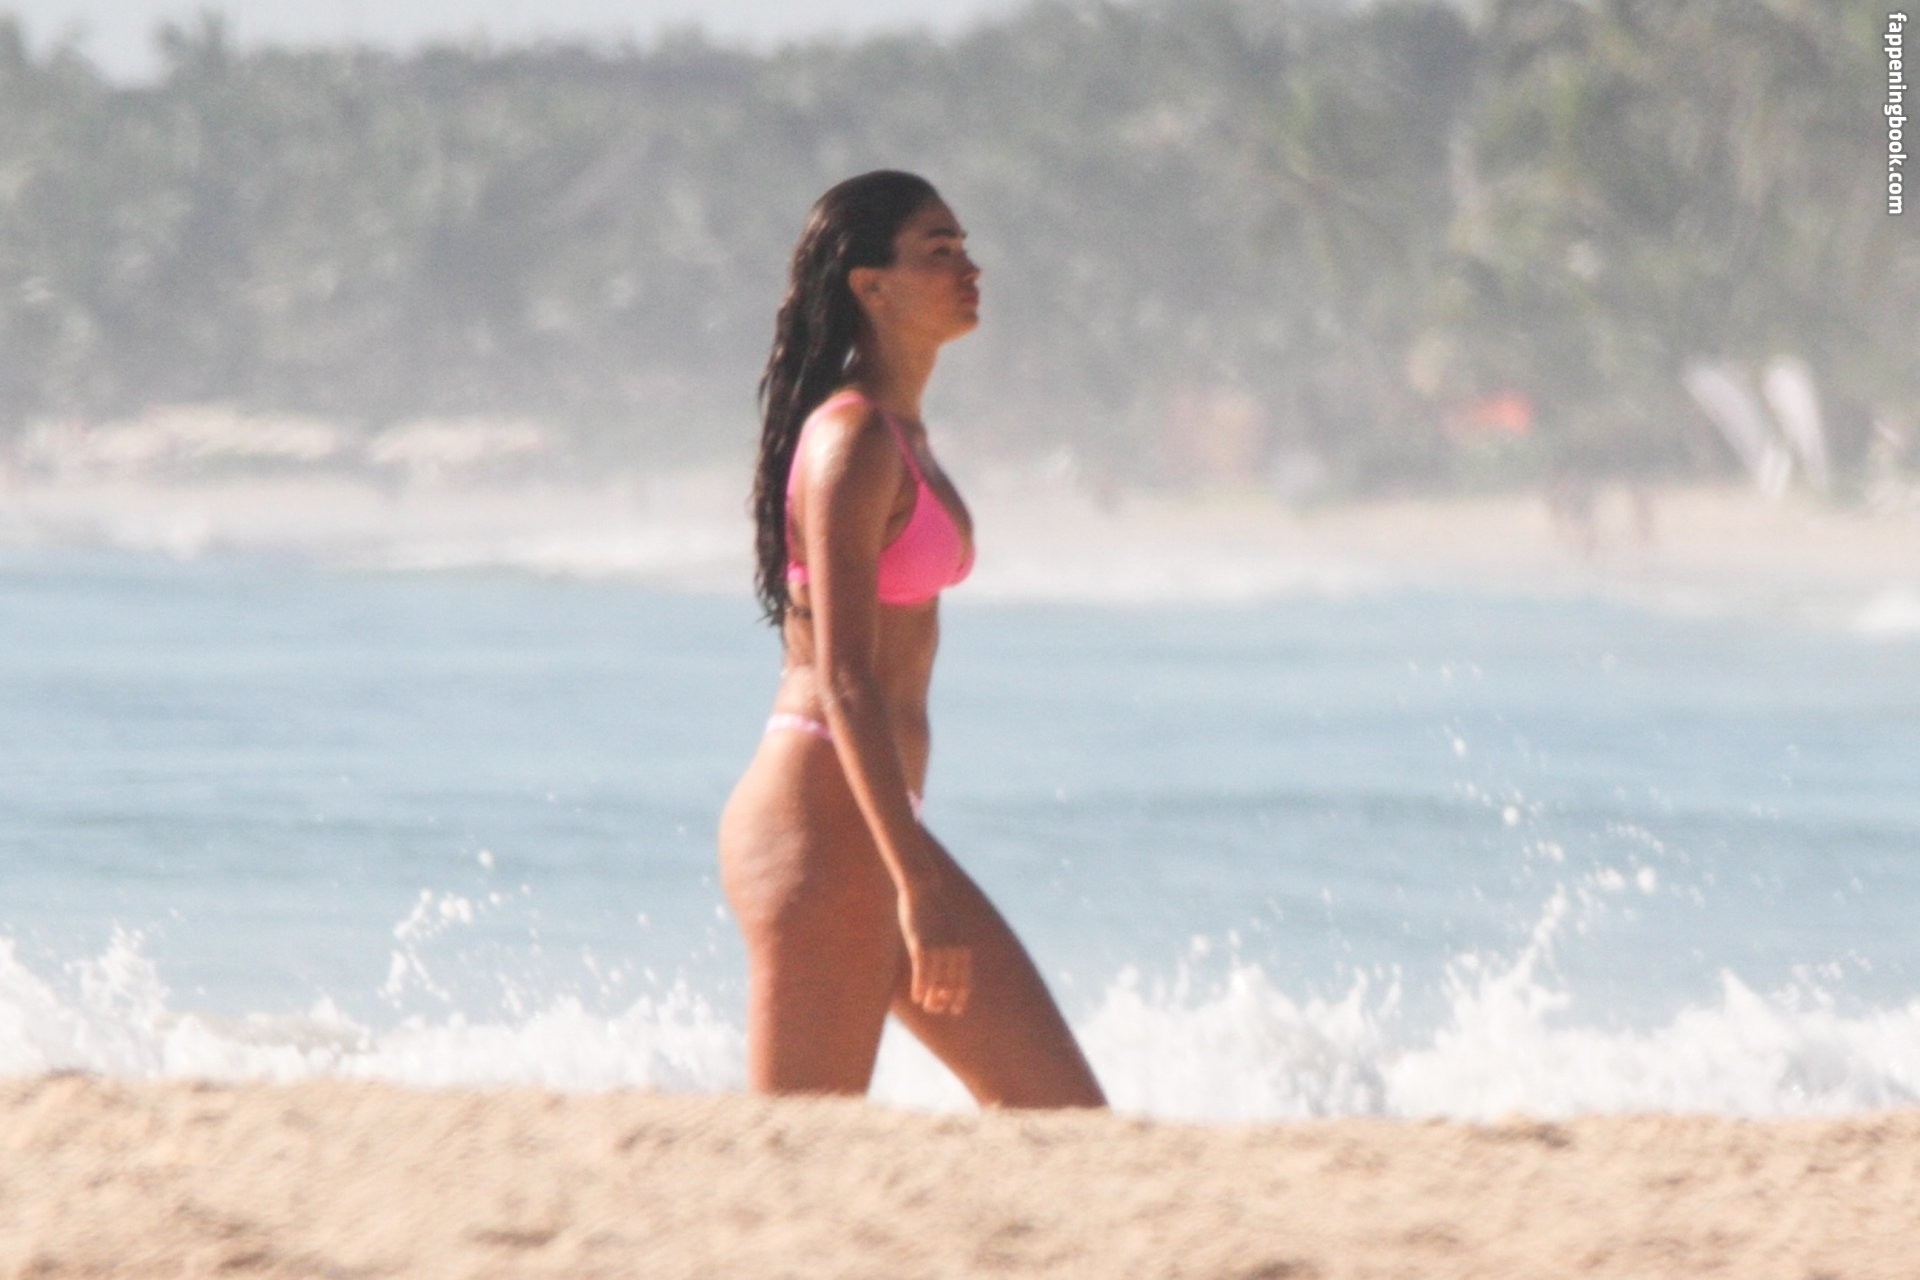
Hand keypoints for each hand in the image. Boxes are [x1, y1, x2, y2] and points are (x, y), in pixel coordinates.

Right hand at [896, 860, 972, 1017]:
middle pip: (952, 985)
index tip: (956, 1009)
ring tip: (926, 1007)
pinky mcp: (922, 946)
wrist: (924, 887)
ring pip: (938, 983)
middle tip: (936, 1010)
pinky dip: (921, 988)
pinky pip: (923, 974)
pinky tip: (917, 998)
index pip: (966, 980)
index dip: (961, 997)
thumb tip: (947, 956)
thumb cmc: (933, 907)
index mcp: (963, 947)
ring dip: (932, 998)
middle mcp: (954, 951)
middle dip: (945, 1000)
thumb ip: (950, 943)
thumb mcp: (947, 927)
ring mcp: (939, 949)